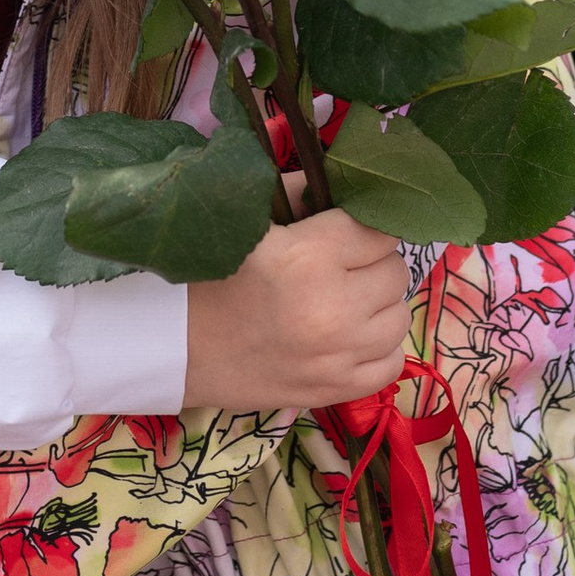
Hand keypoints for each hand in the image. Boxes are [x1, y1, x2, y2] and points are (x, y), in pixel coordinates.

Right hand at [183, 201, 409, 411]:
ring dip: (377, 306)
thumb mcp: (249, 221)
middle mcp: (334, 306)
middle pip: (394, 272)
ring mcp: (339, 354)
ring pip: (400, 317)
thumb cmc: (208, 275)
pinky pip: (392, 363)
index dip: (362, 229)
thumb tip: (342, 186)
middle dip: (371, 265)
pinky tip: (350, 339)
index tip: (344, 235)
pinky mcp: (336, 389)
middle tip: (340, 270)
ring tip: (345, 304)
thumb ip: (299, 194)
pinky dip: (377, 348)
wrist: (174, 345)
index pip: (378, 230)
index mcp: (310, 255)